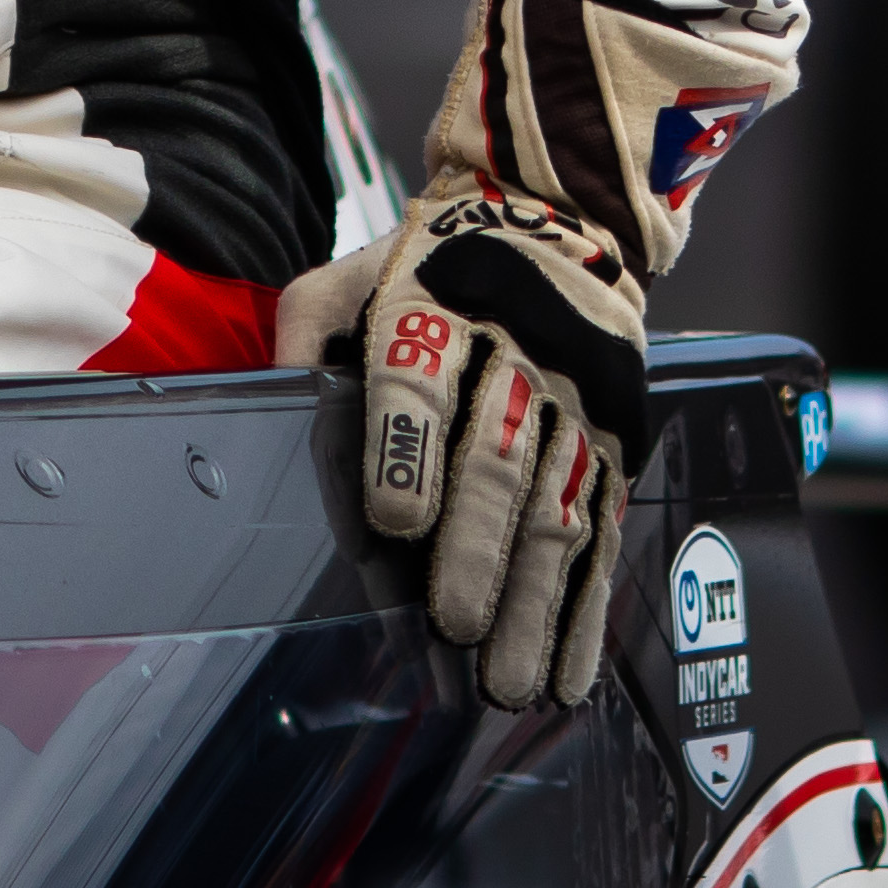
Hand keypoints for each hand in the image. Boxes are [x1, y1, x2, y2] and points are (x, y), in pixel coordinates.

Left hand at [280, 0, 757, 708]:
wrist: (556, 214)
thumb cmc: (429, 262)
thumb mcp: (353, 269)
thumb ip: (307, 329)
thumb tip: (271, 397)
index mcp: (436, 302)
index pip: (418, 377)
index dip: (406, 449)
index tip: (393, 520)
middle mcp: (515, 351)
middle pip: (497, 455)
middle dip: (477, 545)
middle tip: (455, 623)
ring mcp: (574, 397)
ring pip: (557, 503)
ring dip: (535, 597)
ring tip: (507, 673)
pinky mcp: (615, 435)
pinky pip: (603, 527)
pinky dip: (587, 604)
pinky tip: (568, 666)